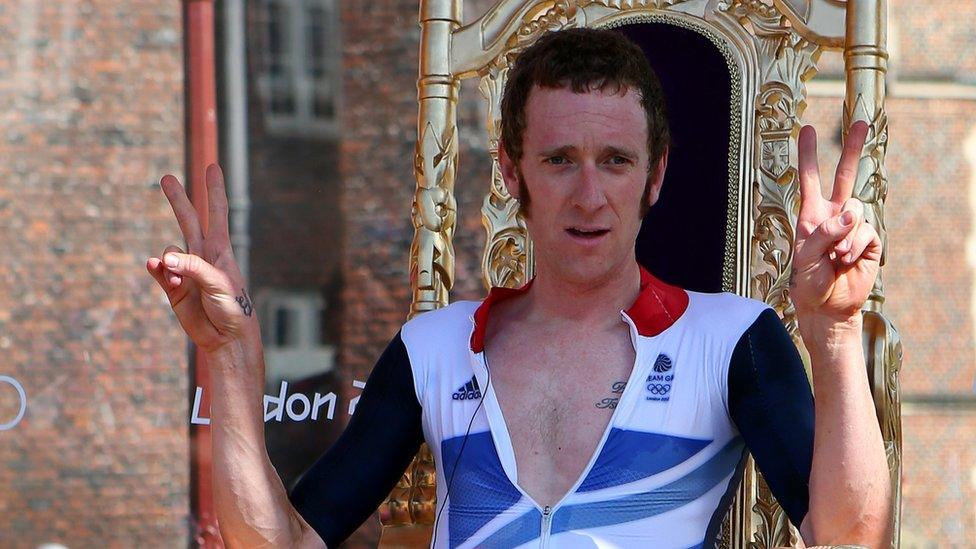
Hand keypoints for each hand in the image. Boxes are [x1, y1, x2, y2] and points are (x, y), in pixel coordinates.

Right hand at [146, 164, 253, 351]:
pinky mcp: (173, 288)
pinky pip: (158, 271)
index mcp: (220, 250)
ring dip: (167, 262)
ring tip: (176, 281)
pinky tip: (157, 271)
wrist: (227, 338)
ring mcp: (186, 271)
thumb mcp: (218, 284)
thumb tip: (163, 258)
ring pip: (168, 250)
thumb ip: (192, 267)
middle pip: (187, 220)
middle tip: (166, 177)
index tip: (213, 166)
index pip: (217, 213)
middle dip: (177, 199)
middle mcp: (202, 256)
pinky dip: (156, 270)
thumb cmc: (233, 308)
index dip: (214, 190)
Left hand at [790, 121, 880, 322]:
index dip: (808, 155)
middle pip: (845, 175)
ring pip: (855, 209)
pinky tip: (845, 261)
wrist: (827, 306)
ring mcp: (853, 226)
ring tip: (834, 257)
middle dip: (853, 148)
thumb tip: (851, 214)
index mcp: (812, 214)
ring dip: (844, 234)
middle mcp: (833, 215)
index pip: (809, 179)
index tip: (808, 130)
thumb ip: (824, 232)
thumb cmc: (808, 282)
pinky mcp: (869, 240)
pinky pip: (866, 231)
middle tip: (860, 123)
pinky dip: (854, 245)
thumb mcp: (804, 256)